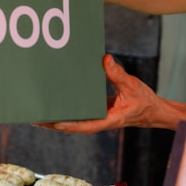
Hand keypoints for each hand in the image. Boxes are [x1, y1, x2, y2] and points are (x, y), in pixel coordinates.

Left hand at [36, 55, 161, 133]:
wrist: (152, 111)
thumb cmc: (144, 101)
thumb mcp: (132, 86)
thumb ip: (118, 74)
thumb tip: (105, 60)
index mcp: (108, 119)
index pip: (85, 126)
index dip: (69, 125)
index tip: (53, 122)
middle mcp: (99, 121)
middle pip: (72, 126)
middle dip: (53, 123)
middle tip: (33, 117)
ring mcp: (96, 118)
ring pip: (72, 122)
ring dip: (55, 118)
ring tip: (36, 114)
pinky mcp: (96, 112)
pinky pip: (78, 114)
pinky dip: (66, 111)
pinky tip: (55, 104)